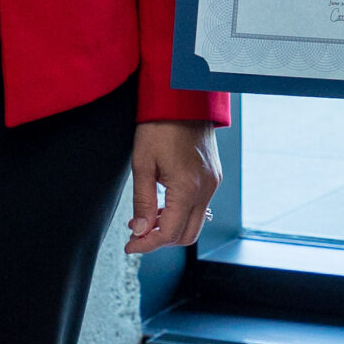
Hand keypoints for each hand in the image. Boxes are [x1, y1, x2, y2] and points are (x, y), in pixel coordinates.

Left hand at [127, 120, 220, 253]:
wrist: (183, 97)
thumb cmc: (159, 125)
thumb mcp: (143, 164)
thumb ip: (143, 202)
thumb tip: (140, 231)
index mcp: (188, 188)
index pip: (169, 233)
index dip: (146, 244)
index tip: (130, 245)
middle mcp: (206, 189)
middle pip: (187, 235)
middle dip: (161, 240)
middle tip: (137, 234)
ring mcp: (213, 183)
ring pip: (195, 223)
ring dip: (171, 227)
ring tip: (148, 217)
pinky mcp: (214, 176)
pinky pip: (200, 206)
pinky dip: (181, 213)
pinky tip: (163, 203)